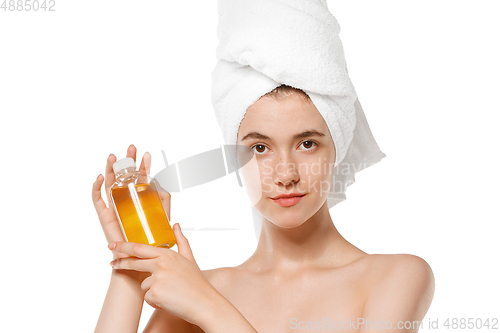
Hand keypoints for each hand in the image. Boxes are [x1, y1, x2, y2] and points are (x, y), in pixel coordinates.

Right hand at [91, 144, 171, 262]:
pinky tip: (101, 177)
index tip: (146, 154)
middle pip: (124, 177)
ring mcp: (114, 208)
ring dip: (111, 169)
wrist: (139, 262)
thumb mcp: (161, 218)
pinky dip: (96, 188)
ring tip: (114, 156)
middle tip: (131, 148)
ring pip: (110, 184)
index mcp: (138, 201)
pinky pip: (97, 200)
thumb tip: (162, 184)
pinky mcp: (105, 217)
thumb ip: (163, 201)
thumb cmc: (150, 243)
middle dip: (127, 162)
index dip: (142, 166)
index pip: (140, 179)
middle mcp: (125, 202)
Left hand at [109, 224, 219, 325]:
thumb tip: (175, 225)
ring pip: (144, 285)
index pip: (140, 248)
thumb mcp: (189, 258)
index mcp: (167, 254)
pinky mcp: (154, 293)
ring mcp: (157, 278)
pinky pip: (147, 298)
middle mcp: (161, 264)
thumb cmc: (197, 282)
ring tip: (170, 293)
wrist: (204, 303)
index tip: (113, 245)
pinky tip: (169, 301)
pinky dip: (156, 302)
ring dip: (153, 291)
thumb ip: (181, 240)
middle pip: (134, 261)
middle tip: (112, 264)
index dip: (124, 246)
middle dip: (121, 262)